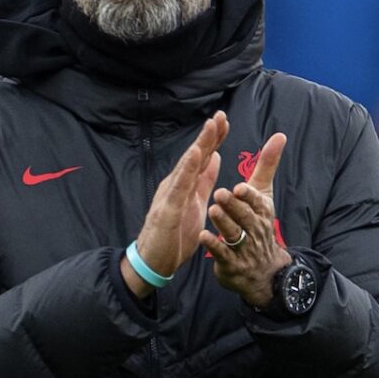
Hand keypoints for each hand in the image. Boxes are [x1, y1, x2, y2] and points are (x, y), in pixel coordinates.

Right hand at [122, 111, 227, 297]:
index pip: (201, 158)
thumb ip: (204, 181)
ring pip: (186, 166)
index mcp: (184, 184)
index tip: (225, 121)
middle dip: (207, 135)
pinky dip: (188, 169)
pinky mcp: (166, 209)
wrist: (154, 262)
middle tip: (220, 115)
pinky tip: (195, 154)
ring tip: (210, 127)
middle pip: (194, 156)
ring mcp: (169, 195)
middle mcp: (175, 185)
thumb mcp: (196, 204)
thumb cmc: (174, 235)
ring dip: (199, 145)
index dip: (213, 139)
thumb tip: (215, 157)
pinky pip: (179, 187)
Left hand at [198, 132, 291, 307]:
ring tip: (212, 210)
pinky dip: (213, 246)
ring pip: (233, 234)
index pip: (257, 202)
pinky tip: (203, 236)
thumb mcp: (264, 195)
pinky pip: (222, 255)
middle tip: (219, 194)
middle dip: (233, 206)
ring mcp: (244, 248)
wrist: (263, 270)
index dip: (249, 196)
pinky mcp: (231, 264)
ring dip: (223, 223)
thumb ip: (268, 165)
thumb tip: (280, 135)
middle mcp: (255, 229)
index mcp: (262, 211)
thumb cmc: (259, 223)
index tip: (239, 187)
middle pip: (245, 217)